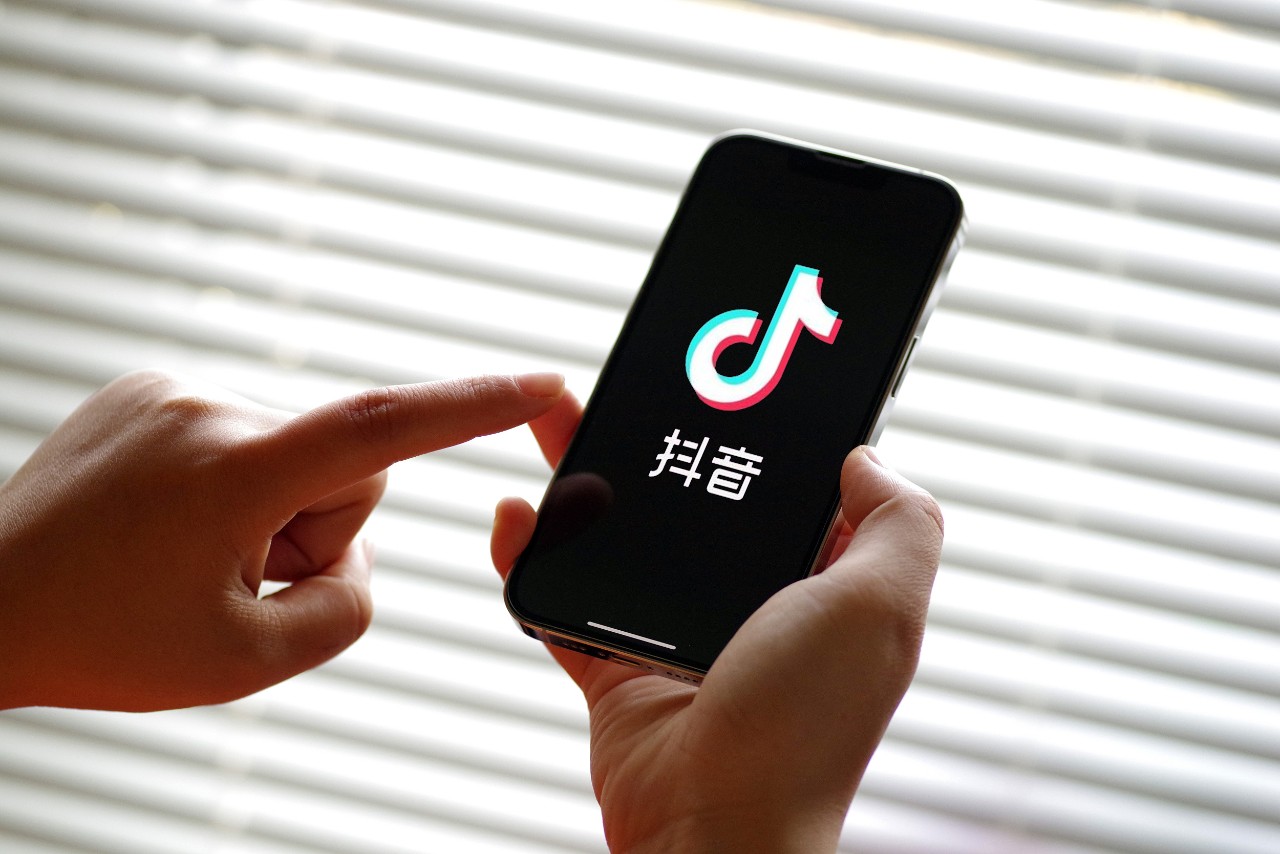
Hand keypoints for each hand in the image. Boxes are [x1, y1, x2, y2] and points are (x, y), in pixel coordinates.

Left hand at [0, 369, 563, 710]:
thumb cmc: (98, 639)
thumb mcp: (245, 660)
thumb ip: (347, 609)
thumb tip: (358, 552)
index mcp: (233, 471)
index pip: (384, 426)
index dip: (475, 405)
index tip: (542, 383)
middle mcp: (208, 407)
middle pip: (347, 463)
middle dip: (322, 525)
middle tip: (242, 576)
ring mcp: (174, 390)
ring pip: (298, 449)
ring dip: (275, 508)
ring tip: (195, 552)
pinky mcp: (154, 388)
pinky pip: (248, 432)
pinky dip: (238, 481)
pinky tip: (175, 520)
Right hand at [492, 394, 941, 852]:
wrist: (708, 830)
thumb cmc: (802, 726)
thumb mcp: (882, 604)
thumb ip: (898, 519)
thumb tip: (864, 455)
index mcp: (824, 587)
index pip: (798, 489)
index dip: (771, 433)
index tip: (735, 378)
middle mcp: (755, 608)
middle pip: (700, 501)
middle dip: (663, 441)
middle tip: (629, 387)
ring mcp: (682, 637)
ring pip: (628, 538)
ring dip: (588, 481)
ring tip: (558, 422)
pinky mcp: (617, 667)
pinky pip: (565, 602)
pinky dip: (534, 559)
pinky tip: (514, 516)